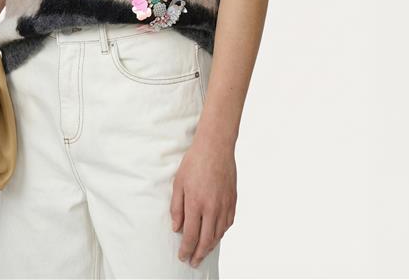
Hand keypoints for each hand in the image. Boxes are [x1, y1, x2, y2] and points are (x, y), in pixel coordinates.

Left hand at [170, 134, 236, 267]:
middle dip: (198, 254)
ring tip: (203, 252)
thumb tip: (176, 227)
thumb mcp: (178, 183)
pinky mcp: (233, 201)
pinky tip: (216, 234)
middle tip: (193, 262)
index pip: (190, 235)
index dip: (186, 249)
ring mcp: (224, 205)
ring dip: (210, 246)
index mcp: (195, 204)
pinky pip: (227, 224)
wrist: (215, 147)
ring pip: (218, 234)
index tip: (182, 256)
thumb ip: (176, 207)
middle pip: (206, 240)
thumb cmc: (194, 162)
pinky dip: (221, 233)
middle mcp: (212, 208)